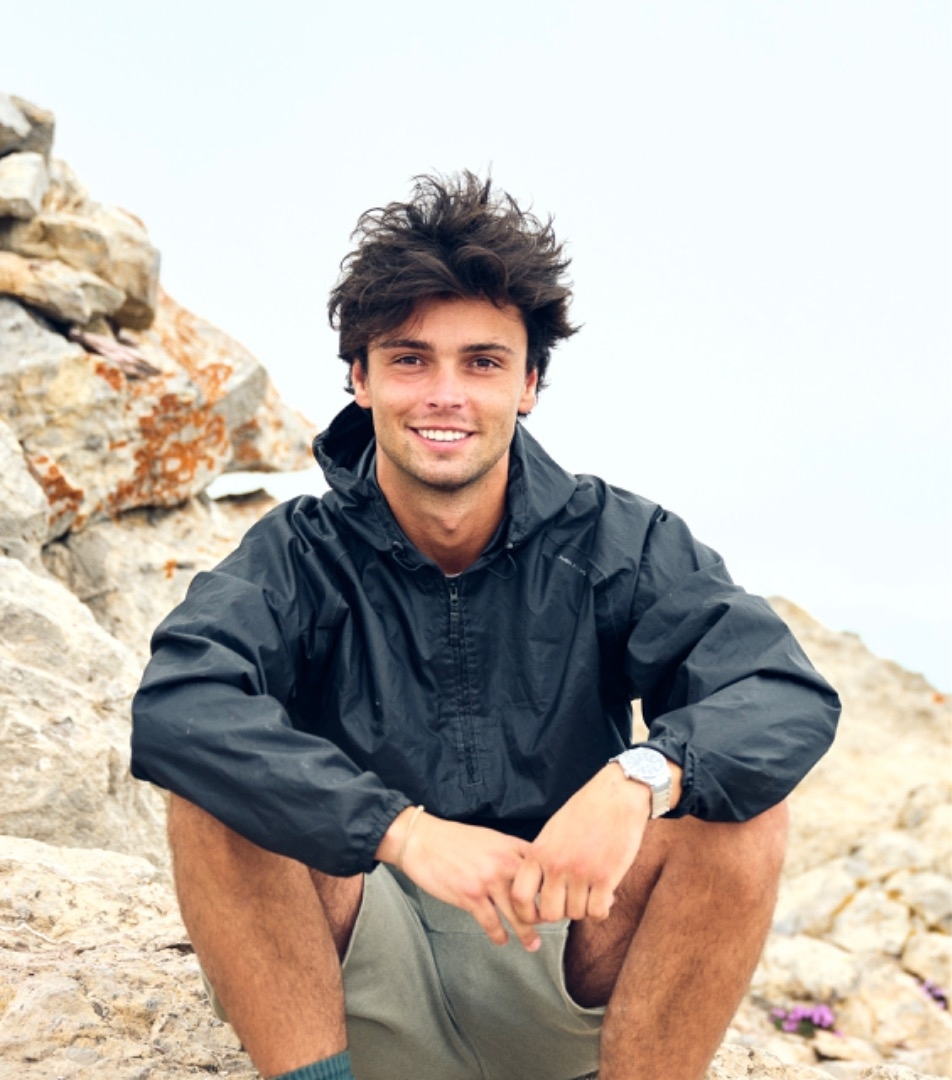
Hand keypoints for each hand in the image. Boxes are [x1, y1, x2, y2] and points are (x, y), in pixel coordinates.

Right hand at [376, 810, 541, 950]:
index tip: (558, 900)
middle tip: (549, 926)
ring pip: (517, 915)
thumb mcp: (489, 837)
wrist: (421, 840)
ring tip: (533, 945)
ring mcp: (488, 881)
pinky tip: (502, 940)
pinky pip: (492, 924)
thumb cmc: (454, 839)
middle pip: (535, 896)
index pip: (543, 869)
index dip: (554, 886)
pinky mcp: (470, 896)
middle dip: (545, 915)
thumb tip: (529, 869)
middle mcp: (504, 863)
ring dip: (527, 934)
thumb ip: (510, 852)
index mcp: (510, 847)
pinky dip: (499, 936)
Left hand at [510, 763, 652, 924]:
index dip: (526, 912)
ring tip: (591, 891)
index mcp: (540, 852)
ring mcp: (581, 873)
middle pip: (549, 913)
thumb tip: (539, 887)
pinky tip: (605, 896)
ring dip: (584, 908)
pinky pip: (597, 912)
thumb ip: (544, 857)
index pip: (520, 895)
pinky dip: (601, 910)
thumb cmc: (586, 809)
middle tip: (571, 901)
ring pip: (576, 914)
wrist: (617, 795)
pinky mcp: (605, 877)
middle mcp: (557, 865)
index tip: (538, 913)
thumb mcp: (553, 830)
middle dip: (561, 912)